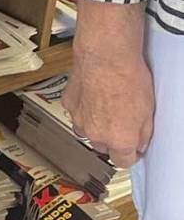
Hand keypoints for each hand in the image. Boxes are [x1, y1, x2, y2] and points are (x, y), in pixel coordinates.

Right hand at [66, 0, 154, 167]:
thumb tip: (139, 143)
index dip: (129, 156)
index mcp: (119, 139)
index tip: (132, 150)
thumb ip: (143, 133)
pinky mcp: (69, 104)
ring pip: (86, 131)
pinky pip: (76, 112)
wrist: (106, 57)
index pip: (122, 162)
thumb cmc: (129, 78)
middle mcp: (96, 134)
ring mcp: (79, 120)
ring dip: (95, 124)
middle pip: (102, 147)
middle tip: (120, 121)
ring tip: (105, 106)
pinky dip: (84, 107)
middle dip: (111, 138)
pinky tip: (93, 93)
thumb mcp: (149, 109)